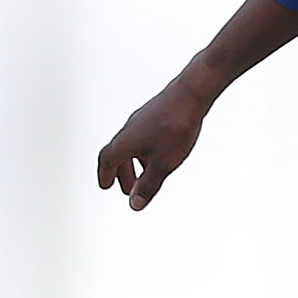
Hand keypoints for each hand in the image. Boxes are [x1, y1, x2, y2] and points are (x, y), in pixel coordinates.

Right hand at [97, 79, 209, 209]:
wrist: (192, 93)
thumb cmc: (175, 127)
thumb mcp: (163, 164)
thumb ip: (149, 185)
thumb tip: (135, 204)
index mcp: (124, 142)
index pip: (106, 160)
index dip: (105, 175)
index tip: (105, 185)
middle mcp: (129, 128)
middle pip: (118, 153)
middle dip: (122, 173)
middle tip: (128, 189)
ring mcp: (143, 119)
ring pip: (132, 144)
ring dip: (135, 162)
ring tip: (147, 175)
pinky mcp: (157, 113)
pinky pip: (144, 135)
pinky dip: (145, 149)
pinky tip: (162, 153)